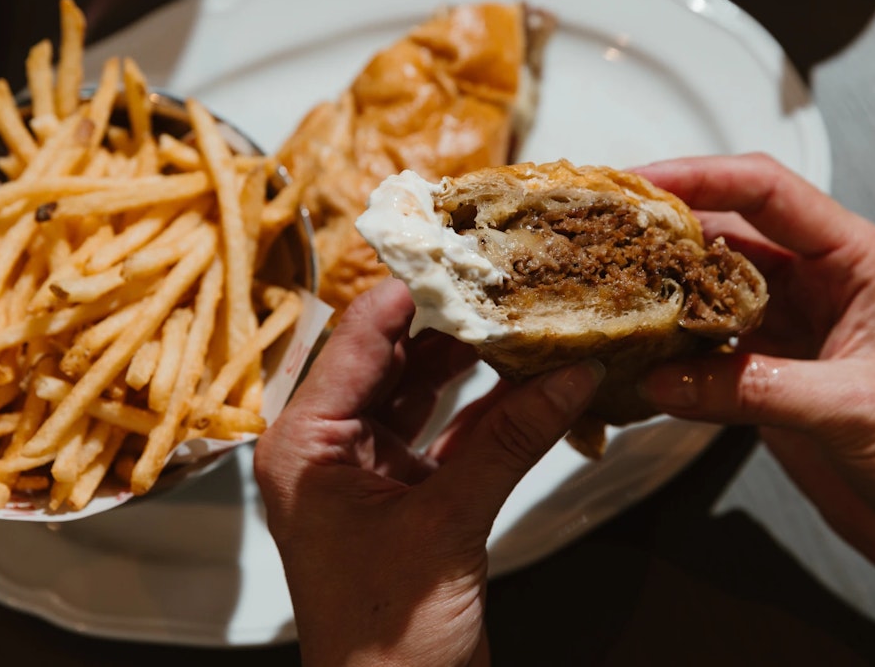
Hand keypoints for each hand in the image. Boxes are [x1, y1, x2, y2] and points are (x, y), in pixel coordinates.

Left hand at [254, 278, 603, 666]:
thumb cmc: (387, 643)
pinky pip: (450, 434)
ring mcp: (368, 472)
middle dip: (451, 318)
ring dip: (475, 359)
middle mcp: (327, 448)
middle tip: (506, 275)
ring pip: (423, 391)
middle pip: (391, 357)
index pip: (357, 338)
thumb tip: (570, 371)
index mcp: (304, 446)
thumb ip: (508, 440)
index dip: (410, 288)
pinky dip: (491, 410)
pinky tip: (535, 381)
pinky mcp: (409, 497)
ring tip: (527, 314)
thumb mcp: (447, 527)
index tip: (463, 246)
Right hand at [635, 153, 874, 660]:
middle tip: (600, 235)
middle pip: (722, 232)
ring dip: (657, 289)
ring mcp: (784, 326)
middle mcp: (814, 282)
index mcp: (854, 260)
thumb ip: (755, 389)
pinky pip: (700, 345)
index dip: (699, 176)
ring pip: (704, 287)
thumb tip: (664, 377)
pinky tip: (632, 351)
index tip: (638, 182)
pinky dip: (664, 347)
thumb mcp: (854, 407)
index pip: (766, 191)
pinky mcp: (762, 371)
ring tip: (603, 289)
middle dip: (661, 230)